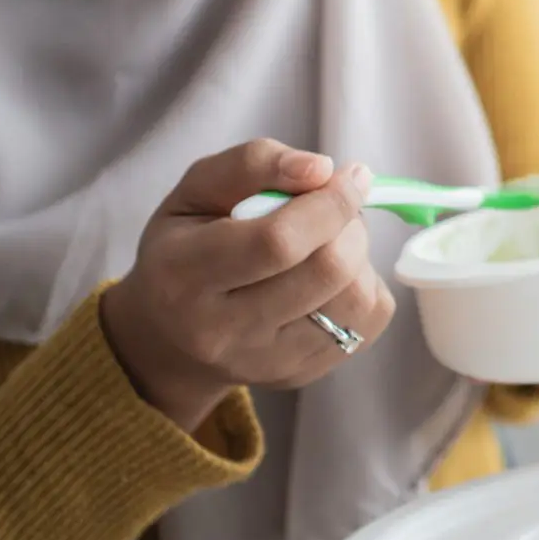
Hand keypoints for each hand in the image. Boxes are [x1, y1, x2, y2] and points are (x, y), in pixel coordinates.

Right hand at [101, 141, 393, 431]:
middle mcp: (222, 331)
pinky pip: (368, 324)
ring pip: (355, 300)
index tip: (350, 175)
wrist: (170, 335)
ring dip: (360, 255)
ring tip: (332, 240)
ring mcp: (265, 363)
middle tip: (336, 207)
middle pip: (326, 271)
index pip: (277, 241)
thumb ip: (253, 163)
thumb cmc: (186, 246)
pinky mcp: (300, 375)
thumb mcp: (197, 190)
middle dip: (349, 224)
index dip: (329, 202)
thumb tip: (321, 168)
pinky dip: (365, 287)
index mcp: (185, 275)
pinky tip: (333, 277)